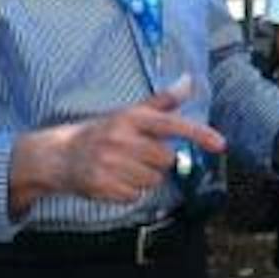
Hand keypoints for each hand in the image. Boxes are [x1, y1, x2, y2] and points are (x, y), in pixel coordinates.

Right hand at [49, 76, 225, 204]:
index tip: (220, 144)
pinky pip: (136, 196)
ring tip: (122, 167)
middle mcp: (120, 139)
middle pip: (165, 159)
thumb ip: (162, 101)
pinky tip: (114, 180)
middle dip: (156, 161)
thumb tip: (189, 80)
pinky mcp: (103, 187)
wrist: (58, 156)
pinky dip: (129, 192)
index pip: (170, 124)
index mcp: (129, 118)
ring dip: (144, 178)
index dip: (197, 134)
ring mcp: (110, 164)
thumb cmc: (101, 132)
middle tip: (135, 155)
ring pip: (153, 180)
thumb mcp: (129, 113)